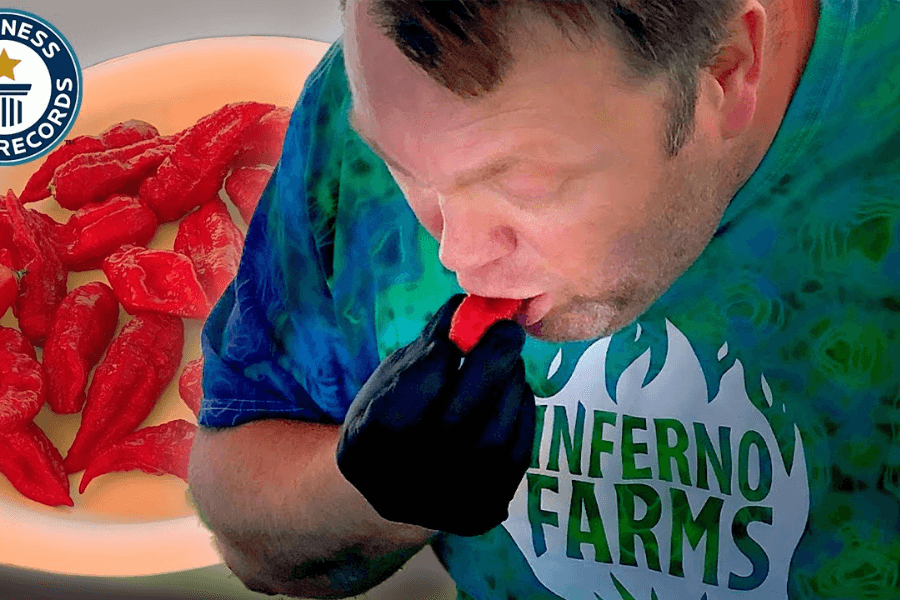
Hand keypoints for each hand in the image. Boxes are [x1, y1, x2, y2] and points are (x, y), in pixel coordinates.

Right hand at [336, 293, 535, 536]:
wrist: (393, 486)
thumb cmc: (390, 417)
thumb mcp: (391, 379)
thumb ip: (427, 347)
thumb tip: (467, 306)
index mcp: (366, 445)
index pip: (410, 394)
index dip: (444, 352)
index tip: (465, 319)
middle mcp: (401, 484)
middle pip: (456, 421)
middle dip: (489, 366)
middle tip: (507, 330)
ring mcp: (444, 505)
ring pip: (492, 440)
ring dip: (510, 389)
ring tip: (509, 363)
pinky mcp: (482, 513)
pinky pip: (514, 458)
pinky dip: (521, 417)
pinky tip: (514, 393)